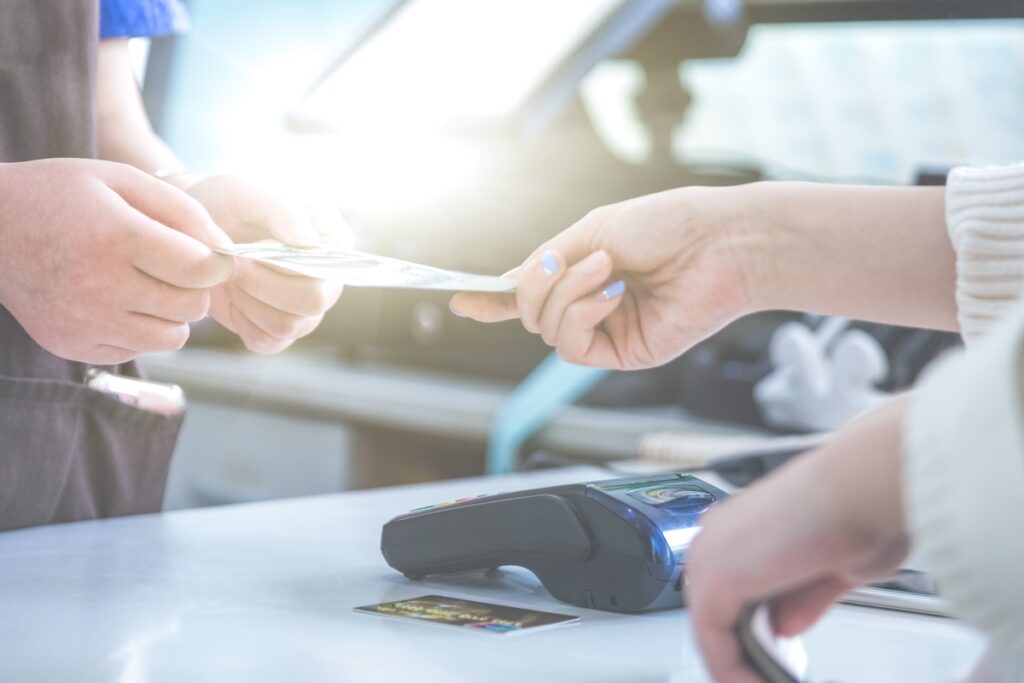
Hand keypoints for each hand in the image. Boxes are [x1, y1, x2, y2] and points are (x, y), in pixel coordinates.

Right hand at [0, 159, 232, 364]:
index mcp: (115, 237)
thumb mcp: (121, 181)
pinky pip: (137, 350)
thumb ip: (182, 210)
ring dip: (173, 314)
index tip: (211, 256)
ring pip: (172, 338)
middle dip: (196, 287)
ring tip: (150, 286)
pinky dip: (141, 330)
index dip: (218, 263)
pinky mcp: (72, 346)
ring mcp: (84, 322)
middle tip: (175, 268)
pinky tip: (119, 302)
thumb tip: (227, 250)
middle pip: (192, 306)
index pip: (200, 268)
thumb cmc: (62, 196)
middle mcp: (99, 286)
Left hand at [184, 175, 349, 353]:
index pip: (330, 271)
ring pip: (286, 326)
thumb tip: (309, 246)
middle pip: (312, 304)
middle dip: (264, 285)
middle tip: (234, 262)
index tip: (254, 247)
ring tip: (231, 273)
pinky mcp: (277, 330)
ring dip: (248, 300)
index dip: (290, 267)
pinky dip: (242, 321)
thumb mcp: (250, 191)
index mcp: (334, 243)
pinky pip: (266, 342)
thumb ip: (282, 212)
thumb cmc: (231, 202)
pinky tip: (233, 294)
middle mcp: (326, 280)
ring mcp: (304, 309)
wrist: (197, 226)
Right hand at [450, 186, 758, 368]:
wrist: (720, 242)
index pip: (531, 294)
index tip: (459, 298)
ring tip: (606, 268)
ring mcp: (607, 331)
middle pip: (530, 314)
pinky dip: (581, 314)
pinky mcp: (624, 354)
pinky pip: (572, 345)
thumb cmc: (667, 224)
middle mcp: (592, 305)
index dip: (494, 298)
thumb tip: (505, 283)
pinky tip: (611, 294)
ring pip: (546, 330)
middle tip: (559, 261)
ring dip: (565, 295)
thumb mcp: (594, 230)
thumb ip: (548, 261)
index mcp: (584, 272)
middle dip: (533, 286)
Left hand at [685, 399, 909, 682]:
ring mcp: (712, 553)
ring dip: (738, 663)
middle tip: (767, 677)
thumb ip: (804, 597)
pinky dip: (732, 669)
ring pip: (711, 626)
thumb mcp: (835, 567)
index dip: (749, 627)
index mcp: (745, 525)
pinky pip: (713, 640)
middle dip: (742, 648)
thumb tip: (785, 625)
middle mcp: (721, 534)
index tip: (773, 656)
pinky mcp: (716, 578)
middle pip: (715, 607)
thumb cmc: (862, 508)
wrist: (864, 487)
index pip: (731, 586)